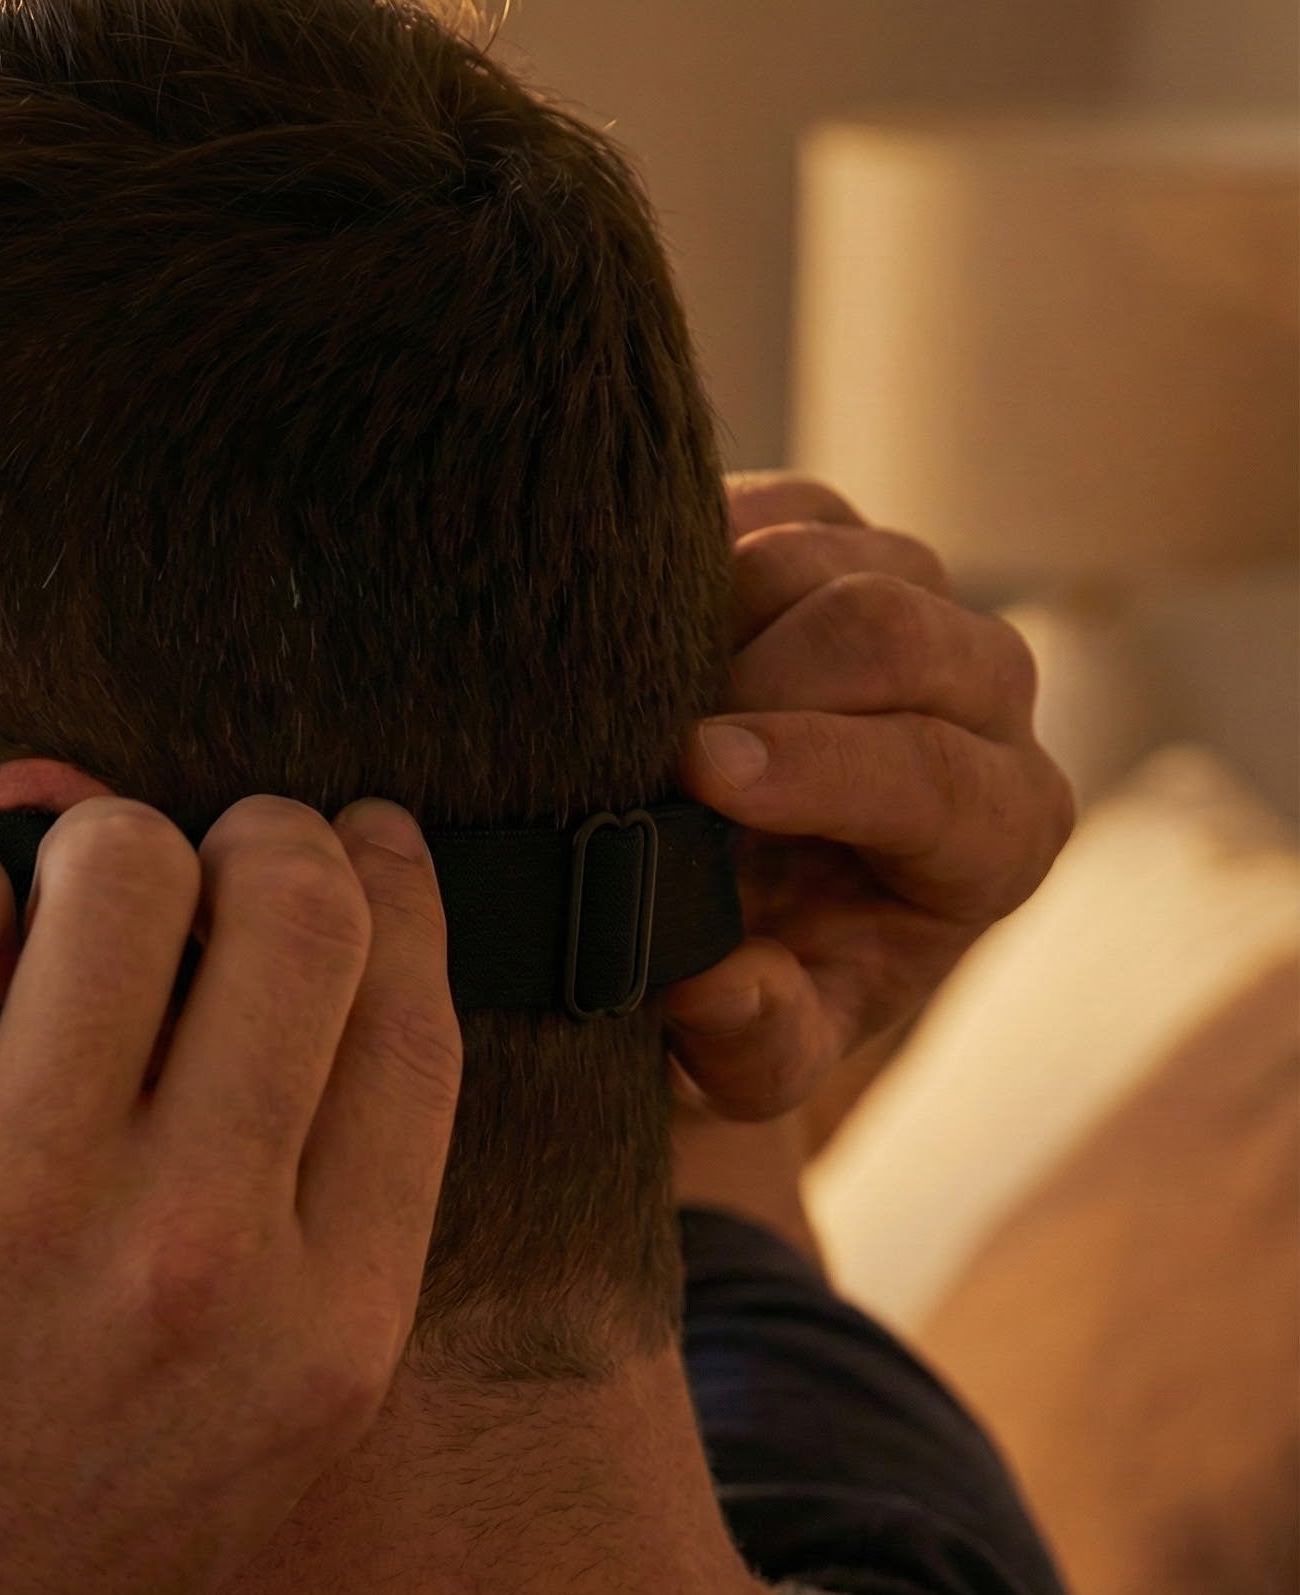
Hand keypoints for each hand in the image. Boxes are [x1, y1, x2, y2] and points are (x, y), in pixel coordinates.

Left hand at [0, 792, 460, 1594]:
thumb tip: (267, 917)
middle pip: (292, 909)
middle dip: (264, 835)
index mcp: (325, 1332)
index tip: (366, 838)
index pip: (413, 1026)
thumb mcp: (251, 1437)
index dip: (400, 895)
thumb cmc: (35, 1552)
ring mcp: (22, 1194)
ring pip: (116, 863)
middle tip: (212, 848)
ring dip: (94, 848)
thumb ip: (304, 1203)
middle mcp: (200, 1253)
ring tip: (57, 911)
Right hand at [666, 471, 1075, 1120]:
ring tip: (628, 696)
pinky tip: (630, 634)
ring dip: (714, 612)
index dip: (817, 768)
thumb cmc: (758, 985)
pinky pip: (773, 505)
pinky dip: (694, 555)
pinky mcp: (840, 537)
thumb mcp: (755, 1058)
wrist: (731, 910)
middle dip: (760, 674)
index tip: (695, 774)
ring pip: (827, 551)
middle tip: (645, 735)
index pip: (937, 776)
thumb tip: (707, 985)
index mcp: (998, 834)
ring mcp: (920, 600)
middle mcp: (987, 700)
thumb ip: (753, 1044)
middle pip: (895, 631)